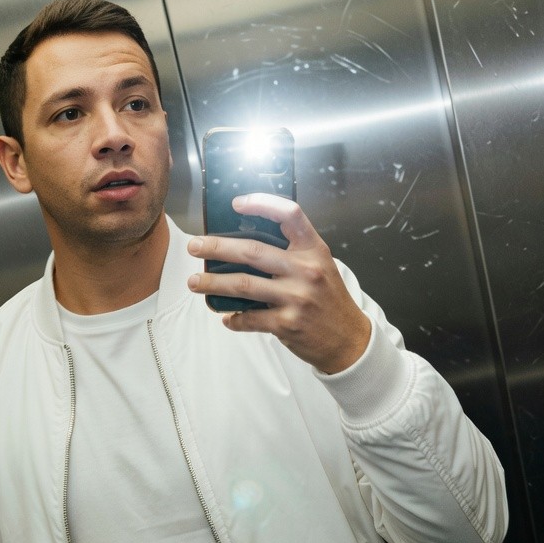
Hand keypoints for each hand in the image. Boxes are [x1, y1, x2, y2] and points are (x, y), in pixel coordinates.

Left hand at [187, 194, 370, 373]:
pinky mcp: (287, 324)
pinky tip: (226, 316)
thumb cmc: (329, 299)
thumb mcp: (321, 265)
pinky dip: (234, 318)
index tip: (236, 203)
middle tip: (194, 246)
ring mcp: (296, 298)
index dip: (261, 203)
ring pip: (243, 285)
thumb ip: (292, 252)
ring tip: (195, 281)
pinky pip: (250, 318)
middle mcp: (306, 270)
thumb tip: (244, 244)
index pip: (289, 214)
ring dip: (213, 283)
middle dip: (216, 246)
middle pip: (252, 251)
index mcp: (314, 250)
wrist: (349, 339)